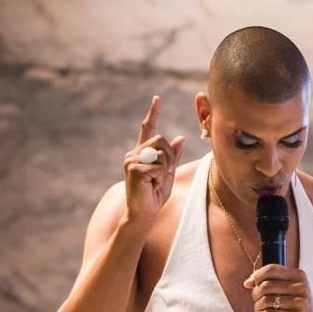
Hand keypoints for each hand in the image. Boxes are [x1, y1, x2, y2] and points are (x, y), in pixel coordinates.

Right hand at [122, 96, 185, 226]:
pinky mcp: (133, 169)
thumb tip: (181, 137)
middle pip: (161, 140)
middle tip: (164, 174)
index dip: (153, 113)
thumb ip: (173, 156)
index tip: (158, 98)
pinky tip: (151, 185)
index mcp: (142, 152)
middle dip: (170, 157)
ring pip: (161, 153)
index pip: (147, 128)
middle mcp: (134, 153)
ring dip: (165, 168)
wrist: (144, 212)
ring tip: (156, 181)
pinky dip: (161, 176)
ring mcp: (131, 160)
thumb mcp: (168, 172)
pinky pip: (158, 166)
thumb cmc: (155, 194)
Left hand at [246, 264, 312, 311]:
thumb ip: (269, 281)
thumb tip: (248, 282)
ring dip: (258, 306)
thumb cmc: (294, 306)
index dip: (257, 276)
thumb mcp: (287, 289)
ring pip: (265, 300)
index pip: (271, 269)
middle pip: (266, 285)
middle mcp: (301, 287)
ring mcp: (299, 302)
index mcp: (299, 276)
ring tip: (261, 309)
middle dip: (256, 293)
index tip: (252, 284)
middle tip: (257, 300)